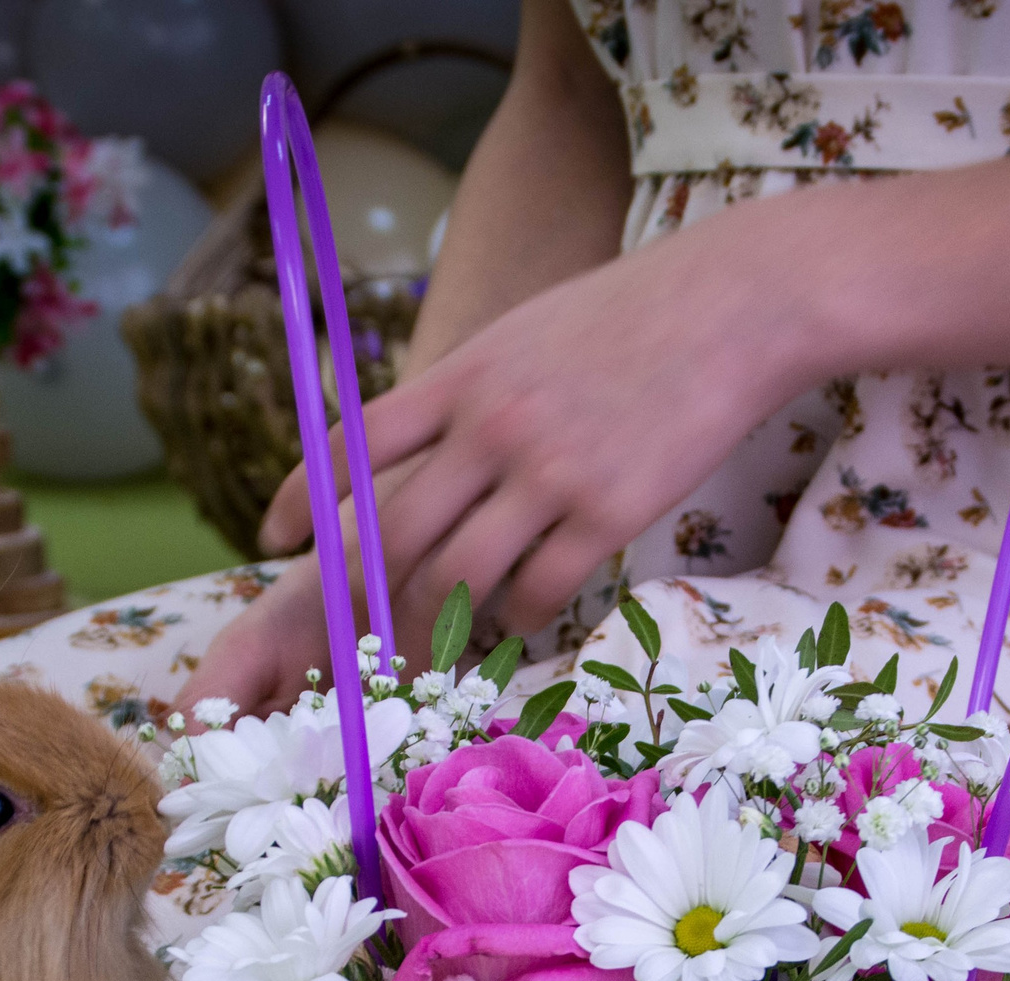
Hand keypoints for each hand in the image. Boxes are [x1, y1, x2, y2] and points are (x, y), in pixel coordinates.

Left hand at [176, 219, 801, 714]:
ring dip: (438, 623)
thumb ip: (468, 392)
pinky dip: (515, 620)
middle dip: (367, 595)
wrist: (735, 306)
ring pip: (459, 577)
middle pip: (396, 534)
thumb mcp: (525, 333)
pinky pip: (537, 592)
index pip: (353, 444)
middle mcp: (493, 427)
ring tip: (438, 643)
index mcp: (465, 375)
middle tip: (361, 632)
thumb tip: (418, 452)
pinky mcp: (609, 514)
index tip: (274, 541)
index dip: (302, 500)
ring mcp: (550, 474)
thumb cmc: (633, 316)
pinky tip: (517, 621)